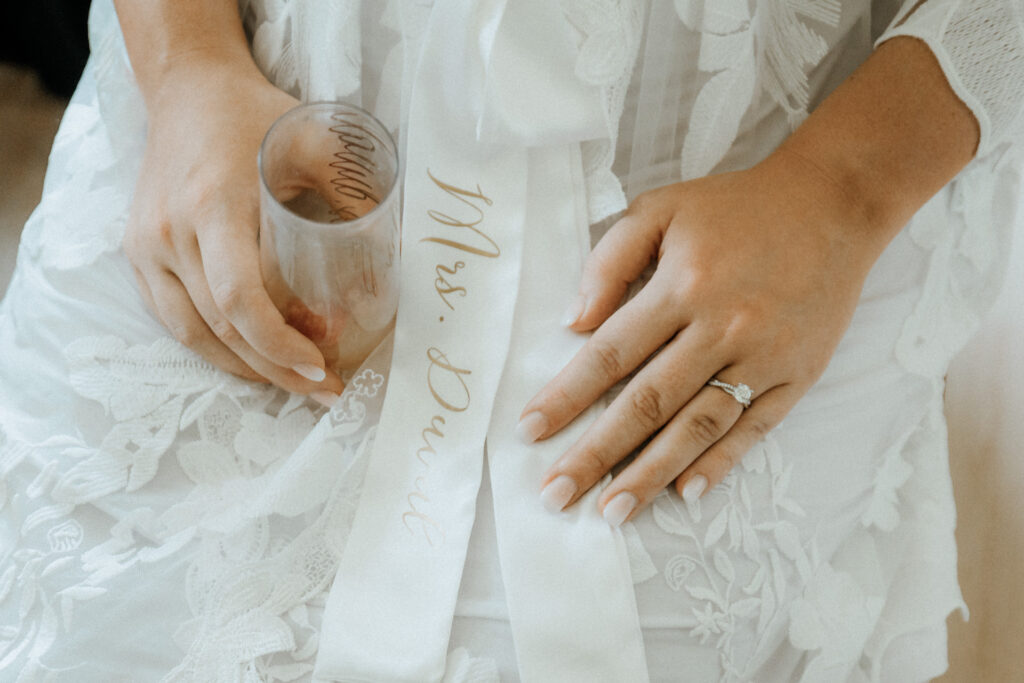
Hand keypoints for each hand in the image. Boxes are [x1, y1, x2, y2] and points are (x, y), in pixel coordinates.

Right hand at [123, 55, 343, 401]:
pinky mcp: (137, 255)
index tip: (323, 369)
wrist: (187, 89)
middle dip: (276, 369)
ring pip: (193, 335)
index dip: (280, 345)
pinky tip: (250, 360)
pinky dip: (213, 349)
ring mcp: (147, 247)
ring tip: (293, 383)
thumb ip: (354, 193)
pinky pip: (172, 320)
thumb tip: (395, 258)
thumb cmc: (256, 116)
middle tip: (324, 388)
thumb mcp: (314, 141)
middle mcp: (171, 232)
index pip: (242, 299)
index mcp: (213, 204)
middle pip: (222, 328)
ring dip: (245, 370)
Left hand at [520, 151, 880, 524]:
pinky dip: (719, 464)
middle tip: (556, 495)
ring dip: (651, 474)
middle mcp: (722, 328)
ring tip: (612, 512)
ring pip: (697, 427)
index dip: (567, 396)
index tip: (531, 430)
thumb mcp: (662, 209)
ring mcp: (763, 357)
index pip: (611, 354)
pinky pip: (753, 429)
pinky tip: (685, 493)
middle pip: (647, 404)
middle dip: (596, 455)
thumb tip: (575, 324)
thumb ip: (611, 260)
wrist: (832, 206)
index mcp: (683, 286)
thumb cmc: (736, 208)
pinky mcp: (798, 375)